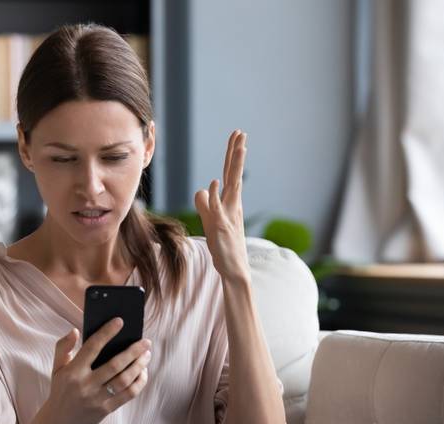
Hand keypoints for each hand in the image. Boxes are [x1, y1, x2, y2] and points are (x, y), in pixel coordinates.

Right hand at [33, 319, 151, 423]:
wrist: (58, 421)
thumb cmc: (61, 389)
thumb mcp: (56, 367)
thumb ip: (63, 346)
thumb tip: (75, 330)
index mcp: (73, 371)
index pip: (92, 347)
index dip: (107, 333)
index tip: (120, 321)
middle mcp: (85, 384)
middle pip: (115, 365)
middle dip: (133, 351)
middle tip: (146, 341)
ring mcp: (96, 399)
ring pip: (124, 380)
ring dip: (139, 366)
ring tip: (146, 355)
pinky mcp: (105, 410)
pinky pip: (128, 395)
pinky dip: (139, 382)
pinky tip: (142, 372)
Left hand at [194, 130, 250, 277]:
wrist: (234, 269)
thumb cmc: (223, 246)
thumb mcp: (210, 220)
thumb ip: (205, 204)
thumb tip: (202, 189)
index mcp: (230, 202)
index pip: (230, 173)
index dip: (233, 155)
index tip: (237, 136)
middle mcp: (232, 205)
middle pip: (234, 174)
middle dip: (237, 153)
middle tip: (241, 133)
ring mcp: (228, 215)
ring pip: (232, 186)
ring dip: (235, 167)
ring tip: (239, 147)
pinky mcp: (222, 227)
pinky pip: (218, 209)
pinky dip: (217, 195)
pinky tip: (215, 182)